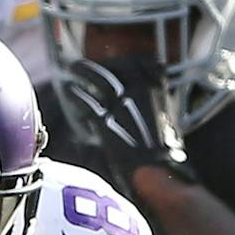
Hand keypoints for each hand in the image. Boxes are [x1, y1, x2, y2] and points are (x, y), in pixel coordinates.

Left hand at [60, 56, 196, 194]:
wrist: (160, 173)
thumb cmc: (163, 153)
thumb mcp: (163, 121)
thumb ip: (150, 106)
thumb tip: (140, 101)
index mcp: (159, 91)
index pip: (141, 63)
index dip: (124, 60)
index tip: (112, 60)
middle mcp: (142, 94)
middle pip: (118, 67)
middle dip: (101, 64)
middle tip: (84, 63)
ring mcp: (125, 106)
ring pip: (102, 80)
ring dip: (85, 72)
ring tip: (73, 68)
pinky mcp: (108, 124)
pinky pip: (89, 104)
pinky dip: (78, 96)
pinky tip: (70, 91)